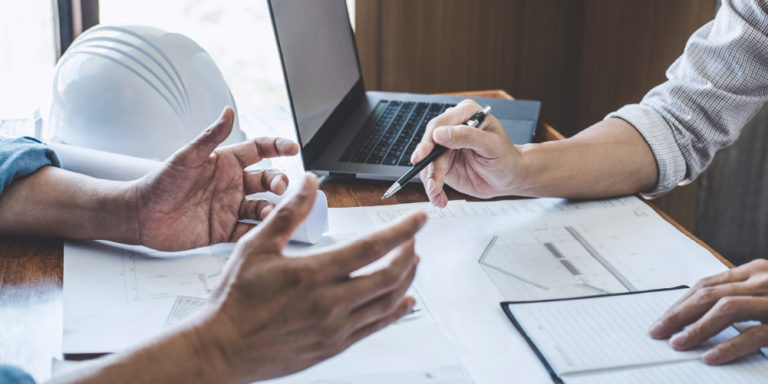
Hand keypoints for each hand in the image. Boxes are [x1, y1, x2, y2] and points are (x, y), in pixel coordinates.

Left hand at [130, 107, 299, 250]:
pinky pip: (248, 230)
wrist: (141, 216)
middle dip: (279, 182)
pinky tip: (261, 231)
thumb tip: (228, 111)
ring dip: (271, 209)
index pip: (259, 150)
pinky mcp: (224, 230)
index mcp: (225, 162)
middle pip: (267, 180)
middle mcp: (232, 184)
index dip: (278, 146)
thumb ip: (210, 136)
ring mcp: (230, 207)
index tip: (292, 148)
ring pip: (262, 207)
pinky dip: (258, 232)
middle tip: (280, 188)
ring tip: (268, 213)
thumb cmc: (159, 182)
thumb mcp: (186, 157)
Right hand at [188, 174, 424, 382]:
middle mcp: (329, 303)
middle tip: (413, 239)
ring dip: (406, 279)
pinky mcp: (333, 346)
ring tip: (412, 263)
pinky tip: (404, 301)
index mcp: (312, 274)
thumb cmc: (235, 301)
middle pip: (388, 275)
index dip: (401, 231)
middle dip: (408, 253)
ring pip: (387, 302)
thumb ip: (288, 213)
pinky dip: (395, 311)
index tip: (418, 219)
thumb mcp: (256, 246)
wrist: (222, 348)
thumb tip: (308, 183)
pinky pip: (375, 327)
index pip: (371, 247)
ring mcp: (334, 328)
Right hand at [410, 99, 522, 206]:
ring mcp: (445, 146)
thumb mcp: (491, 146)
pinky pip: (430, 175)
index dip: (428, 141)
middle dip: (428, 166)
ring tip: (437, 195)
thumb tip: (440, 134)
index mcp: (465, 114)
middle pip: (429, 144)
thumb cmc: (506, 158)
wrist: (509, 177)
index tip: (422, 156)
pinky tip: (440, 199)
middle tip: (432, 185)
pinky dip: (433, 189)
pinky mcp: (442, 163)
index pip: (440, 124)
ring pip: (427, 162)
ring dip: (430, 181)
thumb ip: (467, 136)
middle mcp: (453, 128)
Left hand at [648, 259, 767, 364]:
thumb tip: (699, 317)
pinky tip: (711, 356)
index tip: (662, 319)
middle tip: (658, 331)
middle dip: (679, 314)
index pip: (707, 285)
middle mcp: (762, 280)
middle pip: (709, 295)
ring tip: (678, 343)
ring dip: (697, 327)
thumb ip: (740, 298)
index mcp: (754, 272)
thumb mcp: (765, 293)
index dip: (681, 304)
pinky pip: (753, 334)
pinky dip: (729, 346)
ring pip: (726, 308)